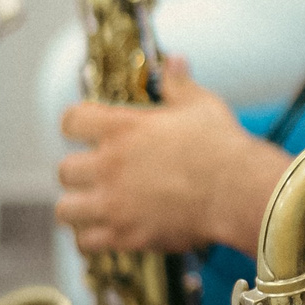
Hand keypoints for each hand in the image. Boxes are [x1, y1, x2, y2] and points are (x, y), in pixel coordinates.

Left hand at [55, 59, 272, 251]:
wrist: (239, 191)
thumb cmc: (222, 147)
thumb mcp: (201, 106)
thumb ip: (178, 85)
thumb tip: (174, 62)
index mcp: (122, 129)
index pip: (71, 121)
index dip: (77, 125)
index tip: (88, 131)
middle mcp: (109, 165)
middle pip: (64, 170)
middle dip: (80, 172)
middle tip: (100, 175)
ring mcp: (114, 203)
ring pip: (66, 209)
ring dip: (78, 207)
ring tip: (96, 206)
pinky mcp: (125, 234)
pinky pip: (86, 242)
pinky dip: (93, 239)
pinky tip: (108, 232)